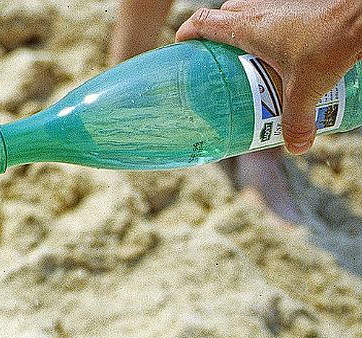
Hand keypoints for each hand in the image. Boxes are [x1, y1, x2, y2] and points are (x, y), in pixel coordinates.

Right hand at [176, 0, 361, 153]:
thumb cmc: (332, 40)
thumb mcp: (308, 87)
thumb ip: (297, 120)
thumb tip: (296, 146)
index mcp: (248, 27)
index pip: (203, 22)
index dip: (187, 34)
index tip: (182, 49)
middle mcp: (260, 9)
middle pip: (224, 15)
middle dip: (215, 34)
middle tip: (217, 60)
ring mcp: (281, 2)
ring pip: (248, 10)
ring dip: (243, 29)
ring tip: (249, 57)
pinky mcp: (300, 3)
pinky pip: (273, 11)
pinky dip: (269, 26)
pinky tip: (282, 46)